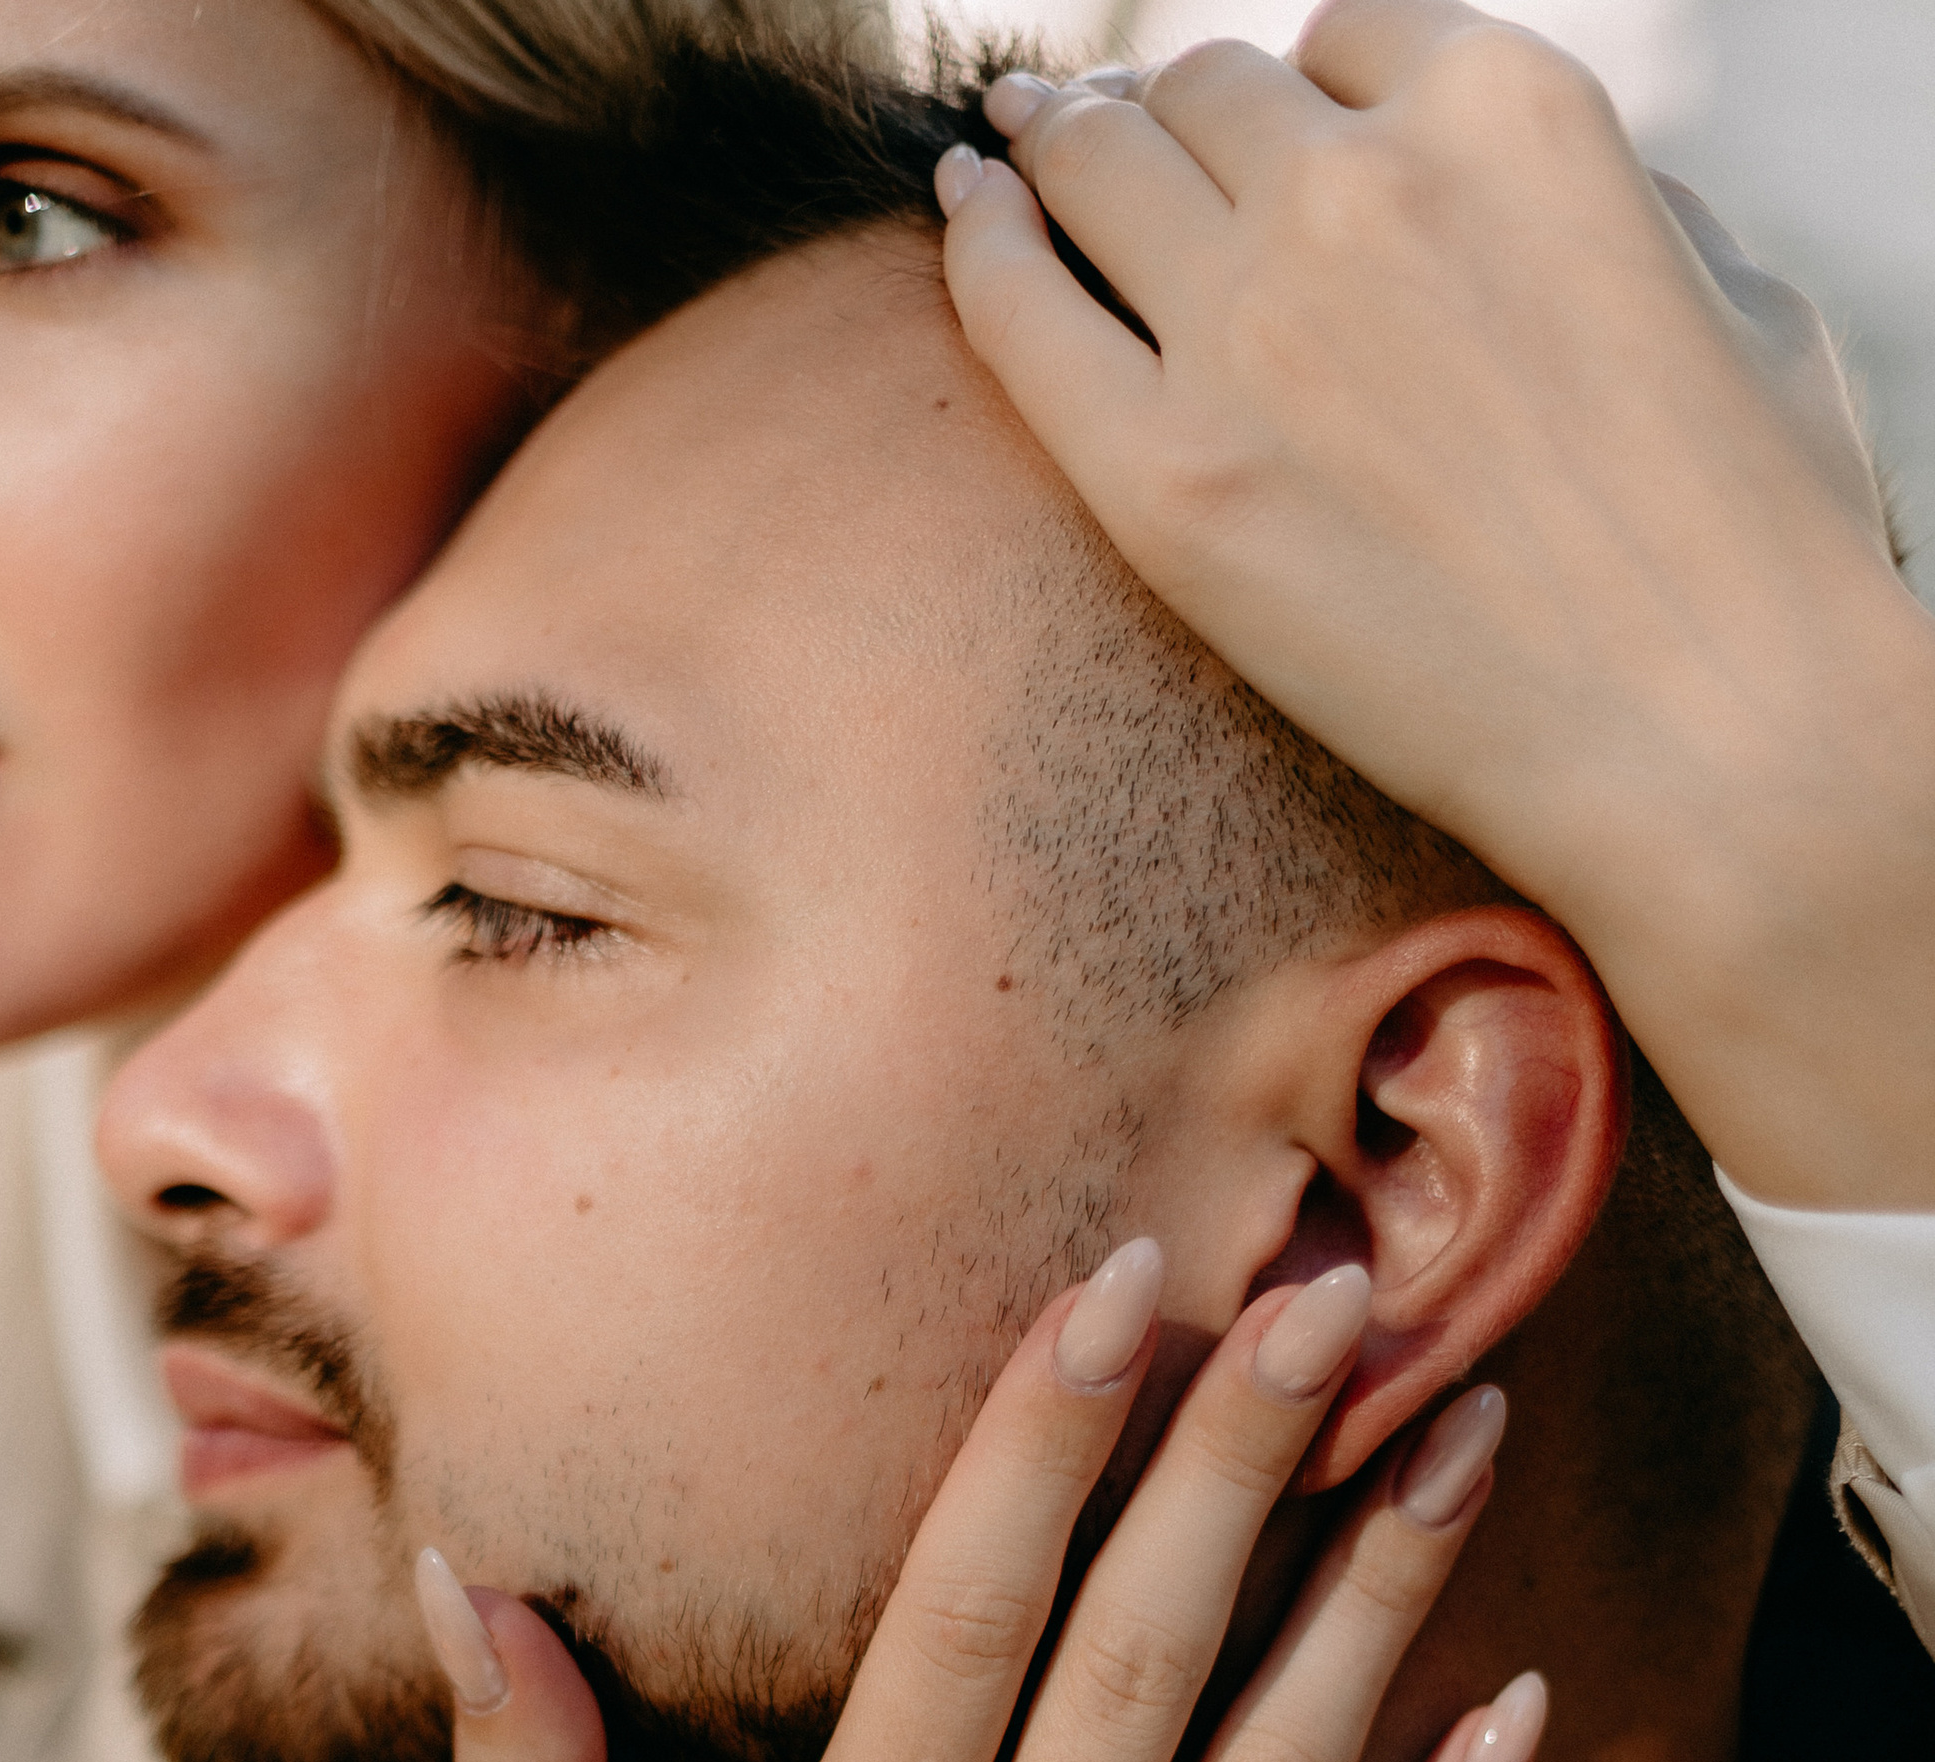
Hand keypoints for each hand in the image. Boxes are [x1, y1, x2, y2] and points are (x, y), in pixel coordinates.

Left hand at [937, 2, 1934, 1210]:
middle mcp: (1363, 185)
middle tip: (1097, 143)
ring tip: (1016, 160)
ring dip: (1057, 150)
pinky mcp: (1164, 476)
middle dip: (1162, 118)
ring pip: (1098, 164)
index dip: (1299, 98)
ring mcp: (1250, 327)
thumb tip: (1506, 198)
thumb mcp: (1730, 293)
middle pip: (1204, 96)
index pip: (1345, 41)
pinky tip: (964, 211)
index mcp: (1508, 105)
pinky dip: (977, 237)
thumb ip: (1610, 205)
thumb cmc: (1749, 545)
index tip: (1267, 148)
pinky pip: (1018, 305)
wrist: (1706, 738)